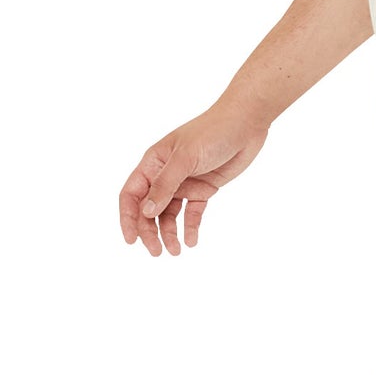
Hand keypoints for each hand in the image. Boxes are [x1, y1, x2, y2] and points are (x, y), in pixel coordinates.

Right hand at [118, 103, 268, 255]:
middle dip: (150, 231)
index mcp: (154, 162)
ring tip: (176, 251)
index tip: (131, 240)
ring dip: (169, 233)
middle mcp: (166, 174)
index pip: (132, 194)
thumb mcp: (186, 157)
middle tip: (157, 251)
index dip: (128, 217)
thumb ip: (165, 185)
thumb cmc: (213, 131)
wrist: (247, 122)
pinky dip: (190, 227)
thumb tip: (145, 212)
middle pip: (149, 209)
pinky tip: (191, 241)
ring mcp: (185, 182)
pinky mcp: (204, 188)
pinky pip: (192, 212)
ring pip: (170, 214)